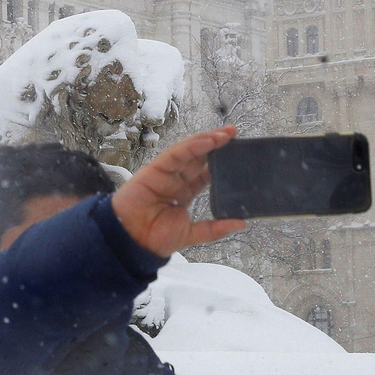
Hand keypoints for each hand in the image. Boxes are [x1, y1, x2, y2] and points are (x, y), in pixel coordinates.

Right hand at [111, 126, 246, 258]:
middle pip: (199, 157)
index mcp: (185, 192)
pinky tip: (209, 141)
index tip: (238, 153)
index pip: (205, 173)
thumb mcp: (192, 234)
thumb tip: (242, 224)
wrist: (132, 240)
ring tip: (226, 133)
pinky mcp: (154, 168)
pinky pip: (176, 154)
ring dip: (207, 140)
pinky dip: (192, 146)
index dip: (221, 162)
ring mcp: (165, 173)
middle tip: (235, 133)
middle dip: (217, 145)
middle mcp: (175, 180)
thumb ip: (215, 229)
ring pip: (189, 151)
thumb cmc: (155, 238)